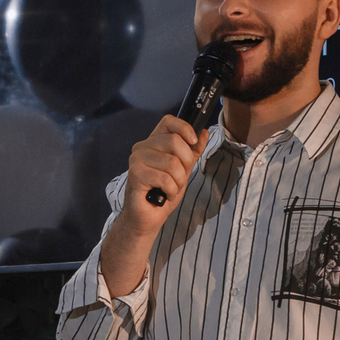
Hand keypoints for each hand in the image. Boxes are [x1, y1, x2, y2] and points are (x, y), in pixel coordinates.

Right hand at [119, 114, 206, 233]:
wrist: (148, 217)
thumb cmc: (163, 193)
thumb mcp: (183, 170)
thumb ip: (192, 152)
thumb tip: (204, 133)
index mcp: (153, 143)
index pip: (168, 122)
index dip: (184, 128)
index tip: (193, 141)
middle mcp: (142, 147)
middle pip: (174, 141)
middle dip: (185, 164)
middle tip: (178, 178)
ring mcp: (137, 160)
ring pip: (172, 162)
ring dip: (178, 181)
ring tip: (170, 189)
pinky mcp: (135, 174)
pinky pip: (165, 178)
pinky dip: (171, 190)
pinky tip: (164, 195)